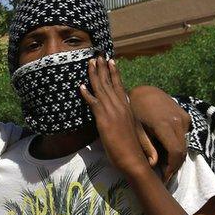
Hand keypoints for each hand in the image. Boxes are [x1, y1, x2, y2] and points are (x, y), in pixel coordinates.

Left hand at [80, 57, 152, 177]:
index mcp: (126, 108)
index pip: (119, 86)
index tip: (110, 61)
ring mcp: (113, 112)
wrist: (134, 159)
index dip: (114, 73)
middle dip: (102, 68)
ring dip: (94, 75)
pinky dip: (87, 94)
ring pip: (102, 89)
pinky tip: (81, 85)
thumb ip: (122, 121)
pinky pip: (94, 103)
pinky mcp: (104, 120)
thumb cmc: (131, 148)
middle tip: (97, 56)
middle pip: (109, 83)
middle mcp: (120, 106)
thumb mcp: (127, 130)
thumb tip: (116, 119)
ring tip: (89, 63)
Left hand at [128, 85, 191, 182]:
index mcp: (164, 125)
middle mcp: (178, 121)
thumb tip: (154, 165)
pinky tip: (168, 152)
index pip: (175, 152)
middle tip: (165, 176)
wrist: (144, 93)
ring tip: (165, 166)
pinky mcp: (186, 116)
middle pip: (182, 150)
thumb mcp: (136, 129)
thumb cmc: (134, 111)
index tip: (165, 178)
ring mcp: (184, 118)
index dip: (172, 167)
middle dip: (175, 165)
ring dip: (177, 156)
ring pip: (185, 144)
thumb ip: (146, 147)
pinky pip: (184, 136)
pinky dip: (178, 145)